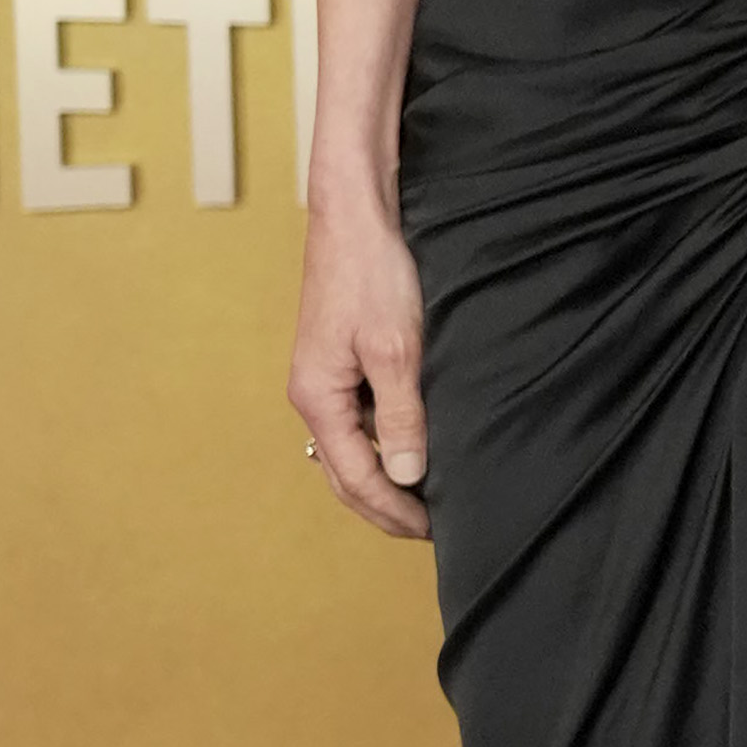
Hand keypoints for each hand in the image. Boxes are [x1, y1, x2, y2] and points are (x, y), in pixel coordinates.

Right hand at [288, 189, 431, 538]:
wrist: (356, 216)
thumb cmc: (372, 274)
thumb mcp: (397, 349)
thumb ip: (401, 415)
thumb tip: (405, 474)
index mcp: (317, 398)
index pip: (355, 479)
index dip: (395, 511)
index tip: (433, 530)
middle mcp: (313, 395)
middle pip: (344, 474)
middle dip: (385, 506)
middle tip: (431, 528)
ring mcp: (324, 380)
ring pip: (350, 449)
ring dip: (384, 478)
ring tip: (426, 498)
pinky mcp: (339, 362)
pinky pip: (357, 421)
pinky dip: (382, 445)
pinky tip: (413, 448)